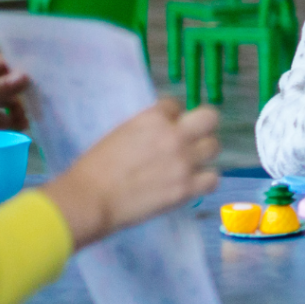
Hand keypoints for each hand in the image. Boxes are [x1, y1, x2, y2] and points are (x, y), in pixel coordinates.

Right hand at [40, 97, 219, 249]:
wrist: (90, 198)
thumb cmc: (96, 166)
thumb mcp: (122, 132)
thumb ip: (148, 128)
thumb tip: (163, 130)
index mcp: (153, 117)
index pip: (176, 105)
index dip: (171, 117)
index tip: (163, 129)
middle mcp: (174, 135)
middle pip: (210, 118)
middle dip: (202, 126)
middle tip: (191, 139)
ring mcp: (183, 162)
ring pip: (214, 147)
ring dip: (202, 154)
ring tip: (189, 163)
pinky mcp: (186, 188)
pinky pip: (213, 178)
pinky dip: (204, 180)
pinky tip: (191, 183)